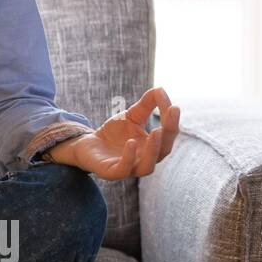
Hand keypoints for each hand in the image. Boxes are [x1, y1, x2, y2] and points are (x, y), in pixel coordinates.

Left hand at [65, 86, 180, 180]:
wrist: (87, 145)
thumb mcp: (131, 116)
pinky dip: (128, 157)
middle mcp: (145, 160)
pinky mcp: (111, 172)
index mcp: (153, 147)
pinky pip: (123, 169)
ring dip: (153, 150)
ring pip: (147, 167)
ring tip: (156, 131)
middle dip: (169, 133)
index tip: (174, 105)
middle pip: (164, 151)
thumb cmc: (114, 133)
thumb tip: (160, 88)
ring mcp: (129, 168)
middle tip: (171, 113)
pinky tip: (130, 142)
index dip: (171, 120)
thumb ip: (146, 105)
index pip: (168, 135)